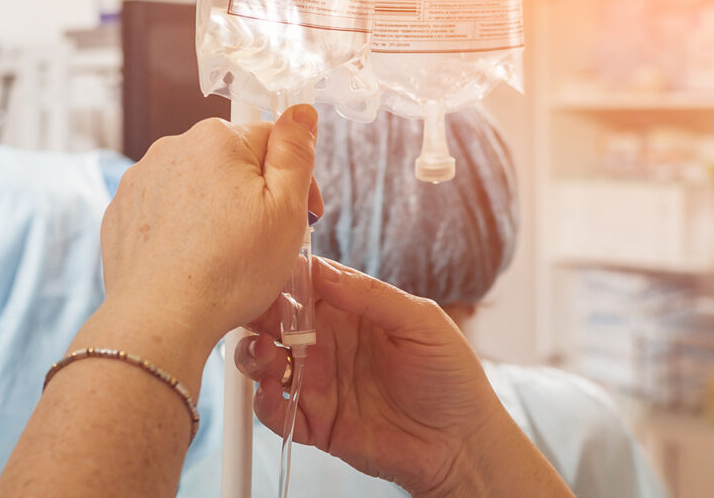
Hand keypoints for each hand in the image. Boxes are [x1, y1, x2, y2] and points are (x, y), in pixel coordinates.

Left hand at [98, 105, 322, 350]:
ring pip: (198, 187)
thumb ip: (296, 153)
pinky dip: (183, 229)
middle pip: (232, 162)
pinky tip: (194, 261)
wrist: (161, 319)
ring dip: (217, 211)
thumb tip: (301, 112)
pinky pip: (165, 211)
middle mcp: (172, 148)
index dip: (297, 180)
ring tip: (227, 256)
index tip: (305, 218)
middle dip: (254, 194)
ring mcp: (140, 180)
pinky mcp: (122, 213)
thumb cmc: (230, 271)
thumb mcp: (286, 210)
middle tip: (265, 242)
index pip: (272, 140)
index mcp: (216, 139)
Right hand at [236, 259, 519, 495]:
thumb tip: (321, 269)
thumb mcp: (421, 323)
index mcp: (350, 313)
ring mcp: (318, 383)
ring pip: (264, 362)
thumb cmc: (451, 377)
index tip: (267, 271)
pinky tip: (273, 390)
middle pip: (274, 321)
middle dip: (257, 313)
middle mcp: (327, 344)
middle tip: (254, 313)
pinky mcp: (314, 423)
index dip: (283, 276)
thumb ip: (371, 295)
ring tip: (264, 353)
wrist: (461, 444)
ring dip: (252, 354)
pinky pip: (275, 411)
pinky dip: (263, 400)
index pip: (304, 284)